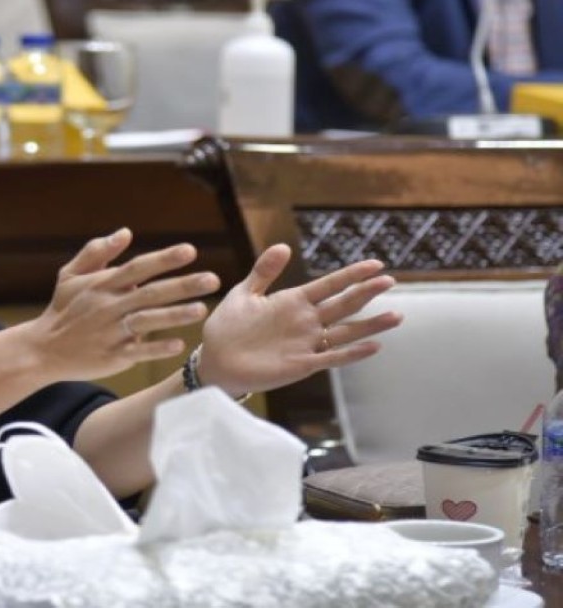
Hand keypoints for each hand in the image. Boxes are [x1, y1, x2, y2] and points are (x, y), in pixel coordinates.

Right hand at [23, 228, 220, 382]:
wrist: (43, 349)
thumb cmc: (62, 308)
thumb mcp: (70, 275)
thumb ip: (96, 251)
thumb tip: (126, 232)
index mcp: (102, 284)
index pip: (138, 267)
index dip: (164, 259)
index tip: (190, 251)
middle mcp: (108, 306)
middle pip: (150, 293)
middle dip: (183, 285)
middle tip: (213, 279)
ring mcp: (110, 331)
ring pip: (147, 320)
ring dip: (175, 315)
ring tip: (202, 309)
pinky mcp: (112, 356)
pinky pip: (138, 351)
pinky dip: (157, 348)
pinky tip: (179, 345)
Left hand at [196, 243, 402, 395]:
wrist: (215, 359)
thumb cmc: (228, 326)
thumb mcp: (245, 293)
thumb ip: (264, 271)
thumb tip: (283, 246)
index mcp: (294, 301)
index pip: (329, 285)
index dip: (352, 275)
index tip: (376, 264)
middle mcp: (306, 321)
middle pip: (343, 305)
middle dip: (366, 292)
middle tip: (390, 281)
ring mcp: (306, 343)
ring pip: (345, 332)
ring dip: (370, 325)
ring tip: (396, 316)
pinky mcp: (301, 364)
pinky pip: (331, 358)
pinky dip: (352, 353)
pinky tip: (373, 346)